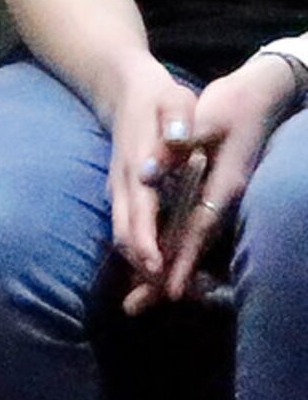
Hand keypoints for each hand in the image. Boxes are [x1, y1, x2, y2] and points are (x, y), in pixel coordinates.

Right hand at [107, 57, 198, 301]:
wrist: (122, 89)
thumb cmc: (157, 96)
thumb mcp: (174, 98)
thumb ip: (176, 119)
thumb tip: (174, 145)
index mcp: (137, 164)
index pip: (139, 208)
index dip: (146, 239)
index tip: (156, 267)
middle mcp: (122, 182)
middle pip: (124, 230)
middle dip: (138, 263)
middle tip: (156, 293)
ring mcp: (117, 188)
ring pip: (120, 232)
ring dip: (134, 262)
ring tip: (151, 291)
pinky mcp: (119, 192)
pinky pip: (123, 226)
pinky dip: (134, 249)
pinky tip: (147, 267)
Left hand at [124, 54, 298, 310]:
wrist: (262, 93)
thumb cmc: (233, 103)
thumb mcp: (208, 115)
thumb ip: (183, 138)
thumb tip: (151, 166)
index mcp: (222, 183)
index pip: (197, 228)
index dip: (182, 258)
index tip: (166, 287)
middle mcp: (223, 197)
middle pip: (193, 245)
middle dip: (168, 276)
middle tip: (138, 306)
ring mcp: (221, 198)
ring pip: (192, 241)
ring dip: (169, 268)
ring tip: (144, 298)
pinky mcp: (215, 195)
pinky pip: (194, 229)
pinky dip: (177, 249)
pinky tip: (162, 264)